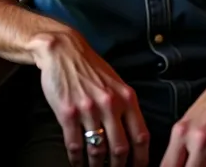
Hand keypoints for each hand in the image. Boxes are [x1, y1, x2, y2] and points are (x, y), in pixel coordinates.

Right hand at [30, 30, 149, 166]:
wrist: (64, 51)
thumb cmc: (91, 67)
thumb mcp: (116, 82)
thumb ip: (125, 106)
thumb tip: (134, 136)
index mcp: (126, 97)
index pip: (141, 135)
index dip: (142, 158)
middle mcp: (110, 104)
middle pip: (120, 149)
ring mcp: (88, 109)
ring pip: (97, 150)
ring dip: (97, 166)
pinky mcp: (68, 113)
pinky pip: (74, 145)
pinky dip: (76, 159)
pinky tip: (77, 163)